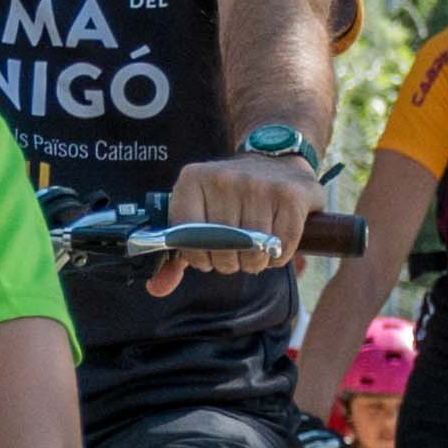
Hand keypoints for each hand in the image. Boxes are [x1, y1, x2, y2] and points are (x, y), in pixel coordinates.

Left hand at [153, 151, 326, 296]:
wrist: (276, 159)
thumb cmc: (232, 196)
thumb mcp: (198, 214)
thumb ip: (176, 255)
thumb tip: (157, 288)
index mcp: (192, 180)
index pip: (186, 239)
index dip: (198, 257)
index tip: (207, 255)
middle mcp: (224, 177)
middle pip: (222, 248)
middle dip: (230, 262)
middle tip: (236, 252)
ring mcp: (259, 185)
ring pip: (254, 250)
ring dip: (256, 261)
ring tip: (256, 249)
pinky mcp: (291, 195)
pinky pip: (282, 246)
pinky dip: (280, 256)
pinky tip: (276, 243)